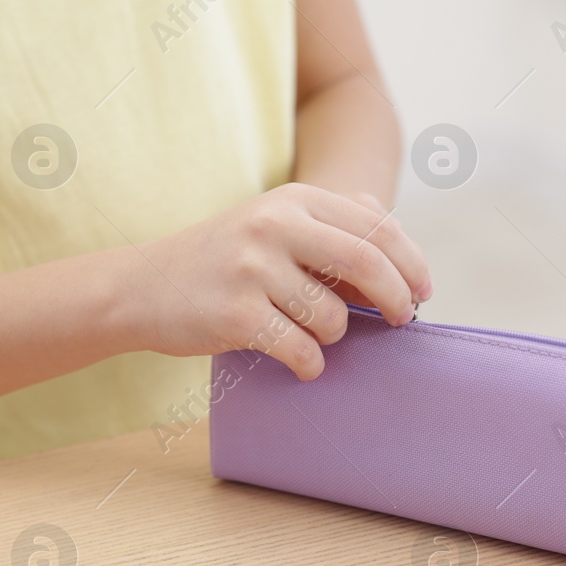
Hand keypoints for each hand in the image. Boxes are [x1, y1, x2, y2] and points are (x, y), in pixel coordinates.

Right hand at [134, 184, 431, 379]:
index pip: (376, 227)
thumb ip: (333, 227)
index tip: (423, 292)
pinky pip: (301, 350)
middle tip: (402, 321)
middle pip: (367, 264)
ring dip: (335, 337)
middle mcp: (274, 225)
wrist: (142, 286)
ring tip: (310, 335)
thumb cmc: (222, 261)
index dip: (411, 263)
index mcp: (293, 200)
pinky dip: (310, 365)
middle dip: (397, 299)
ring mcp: (252, 269)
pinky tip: (301, 364)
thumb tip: (402, 256)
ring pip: (333, 316)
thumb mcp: (273, 223)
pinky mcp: (236, 314)